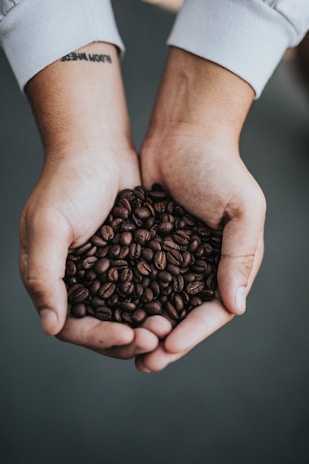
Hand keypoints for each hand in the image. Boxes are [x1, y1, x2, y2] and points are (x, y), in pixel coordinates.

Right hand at [19, 42, 171, 358]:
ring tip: (168, 328)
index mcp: (54, 279)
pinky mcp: (131, 259)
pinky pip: (145, 288)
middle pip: (103, 325)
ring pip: (128, 312)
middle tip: (156, 339)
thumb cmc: (67, 184)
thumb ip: (45, 277)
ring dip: (146, 325)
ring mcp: (107, 271)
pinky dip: (158, 301)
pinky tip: (176, 308)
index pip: (73, 325)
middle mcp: (80, 282)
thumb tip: (51, 326)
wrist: (97, 150)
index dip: (99, 337)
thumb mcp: (48, 228)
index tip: (127, 336)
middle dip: (128, 337)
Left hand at [136, 48, 265, 371]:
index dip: (194, 333)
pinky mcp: (152, 245)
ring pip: (162, 302)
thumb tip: (236, 306)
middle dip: (167, 340)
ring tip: (128, 347)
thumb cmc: (218, 167)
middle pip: (186, 314)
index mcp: (232, 262)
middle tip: (145, 361)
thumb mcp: (243, 210)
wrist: (182, 134)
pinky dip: (131, 299)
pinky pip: (142, 279)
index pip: (215, 309)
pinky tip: (115, 314)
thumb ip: (240, 257)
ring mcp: (177, 257)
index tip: (169, 348)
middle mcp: (205, 265)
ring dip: (146, 326)